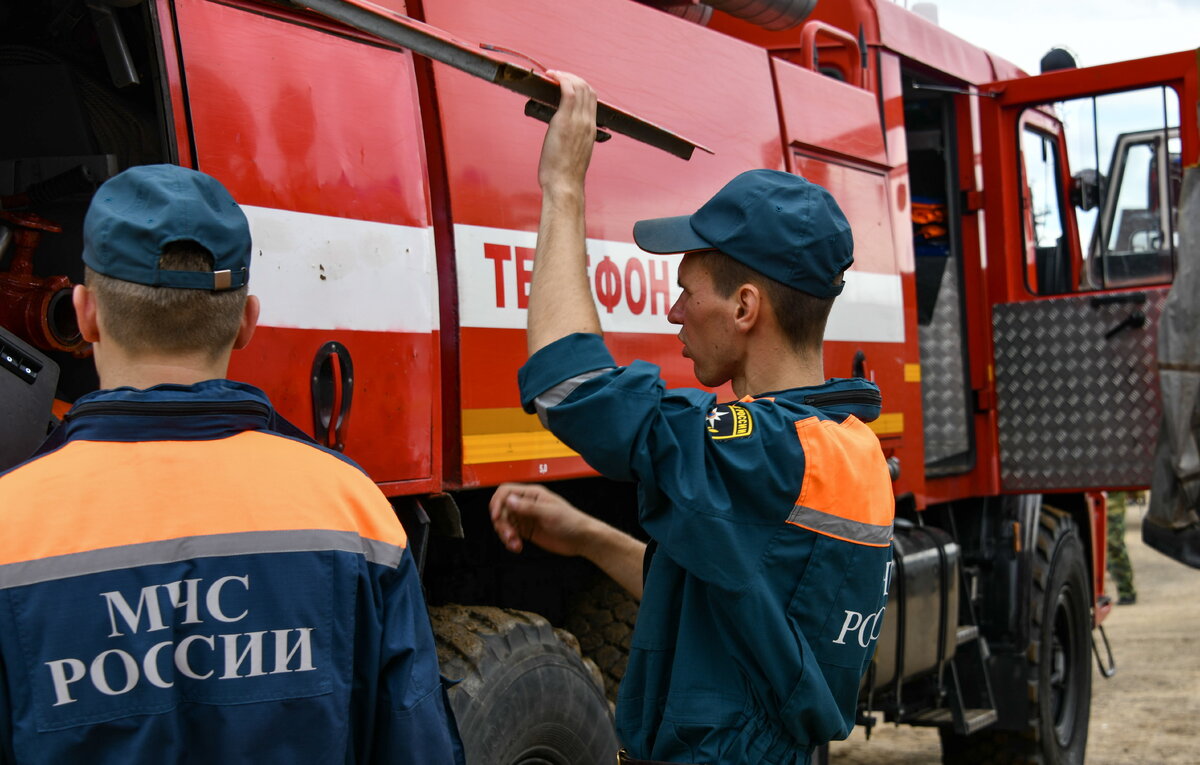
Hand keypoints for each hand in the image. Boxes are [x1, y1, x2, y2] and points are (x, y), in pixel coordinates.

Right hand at [489, 482, 597, 555]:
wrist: (582, 539)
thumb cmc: (572, 522)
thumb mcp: (549, 513)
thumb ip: (528, 507)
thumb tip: (510, 500)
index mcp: (532, 494)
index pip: (506, 492)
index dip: (498, 503)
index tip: (497, 516)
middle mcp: (527, 504)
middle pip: (502, 510)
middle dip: (502, 524)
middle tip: (510, 535)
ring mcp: (526, 518)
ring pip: (504, 523)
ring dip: (505, 535)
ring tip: (515, 543)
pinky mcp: (527, 531)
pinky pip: (511, 534)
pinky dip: (510, 541)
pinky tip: (517, 546)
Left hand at [537, 71, 597, 195]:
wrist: (564, 184)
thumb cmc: (565, 175)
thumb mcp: (575, 154)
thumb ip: (573, 140)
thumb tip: (563, 135)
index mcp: (591, 130)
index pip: (592, 99)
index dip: (581, 86)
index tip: (568, 84)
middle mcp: (588, 122)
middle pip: (588, 89)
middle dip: (573, 77)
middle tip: (558, 76)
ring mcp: (578, 121)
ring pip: (579, 86)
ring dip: (565, 75)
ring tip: (553, 74)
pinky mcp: (564, 120)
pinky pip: (567, 91)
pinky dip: (560, 79)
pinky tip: (551, 75)